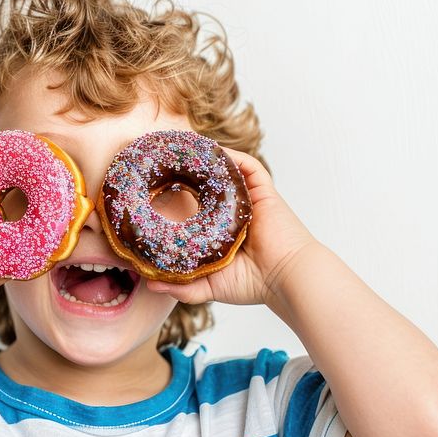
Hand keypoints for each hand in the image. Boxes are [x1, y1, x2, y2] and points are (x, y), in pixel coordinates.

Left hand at [144, 147, 319, 305]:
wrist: (286, 279)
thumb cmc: (253, 284)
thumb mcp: (208, 286)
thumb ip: (181, 286)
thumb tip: (150, 283)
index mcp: (224, 231)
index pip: (199, 209)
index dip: (180, 197)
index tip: (157, 191)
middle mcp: (236, 213)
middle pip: (211, 186)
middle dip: (191, 173)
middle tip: (166, 164)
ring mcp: (250, 200)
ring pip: (228, 172)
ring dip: (208, 160)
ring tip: (184, 149)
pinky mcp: (264, 192)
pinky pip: (248, 166)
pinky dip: (231, 156)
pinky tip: (211, 150)